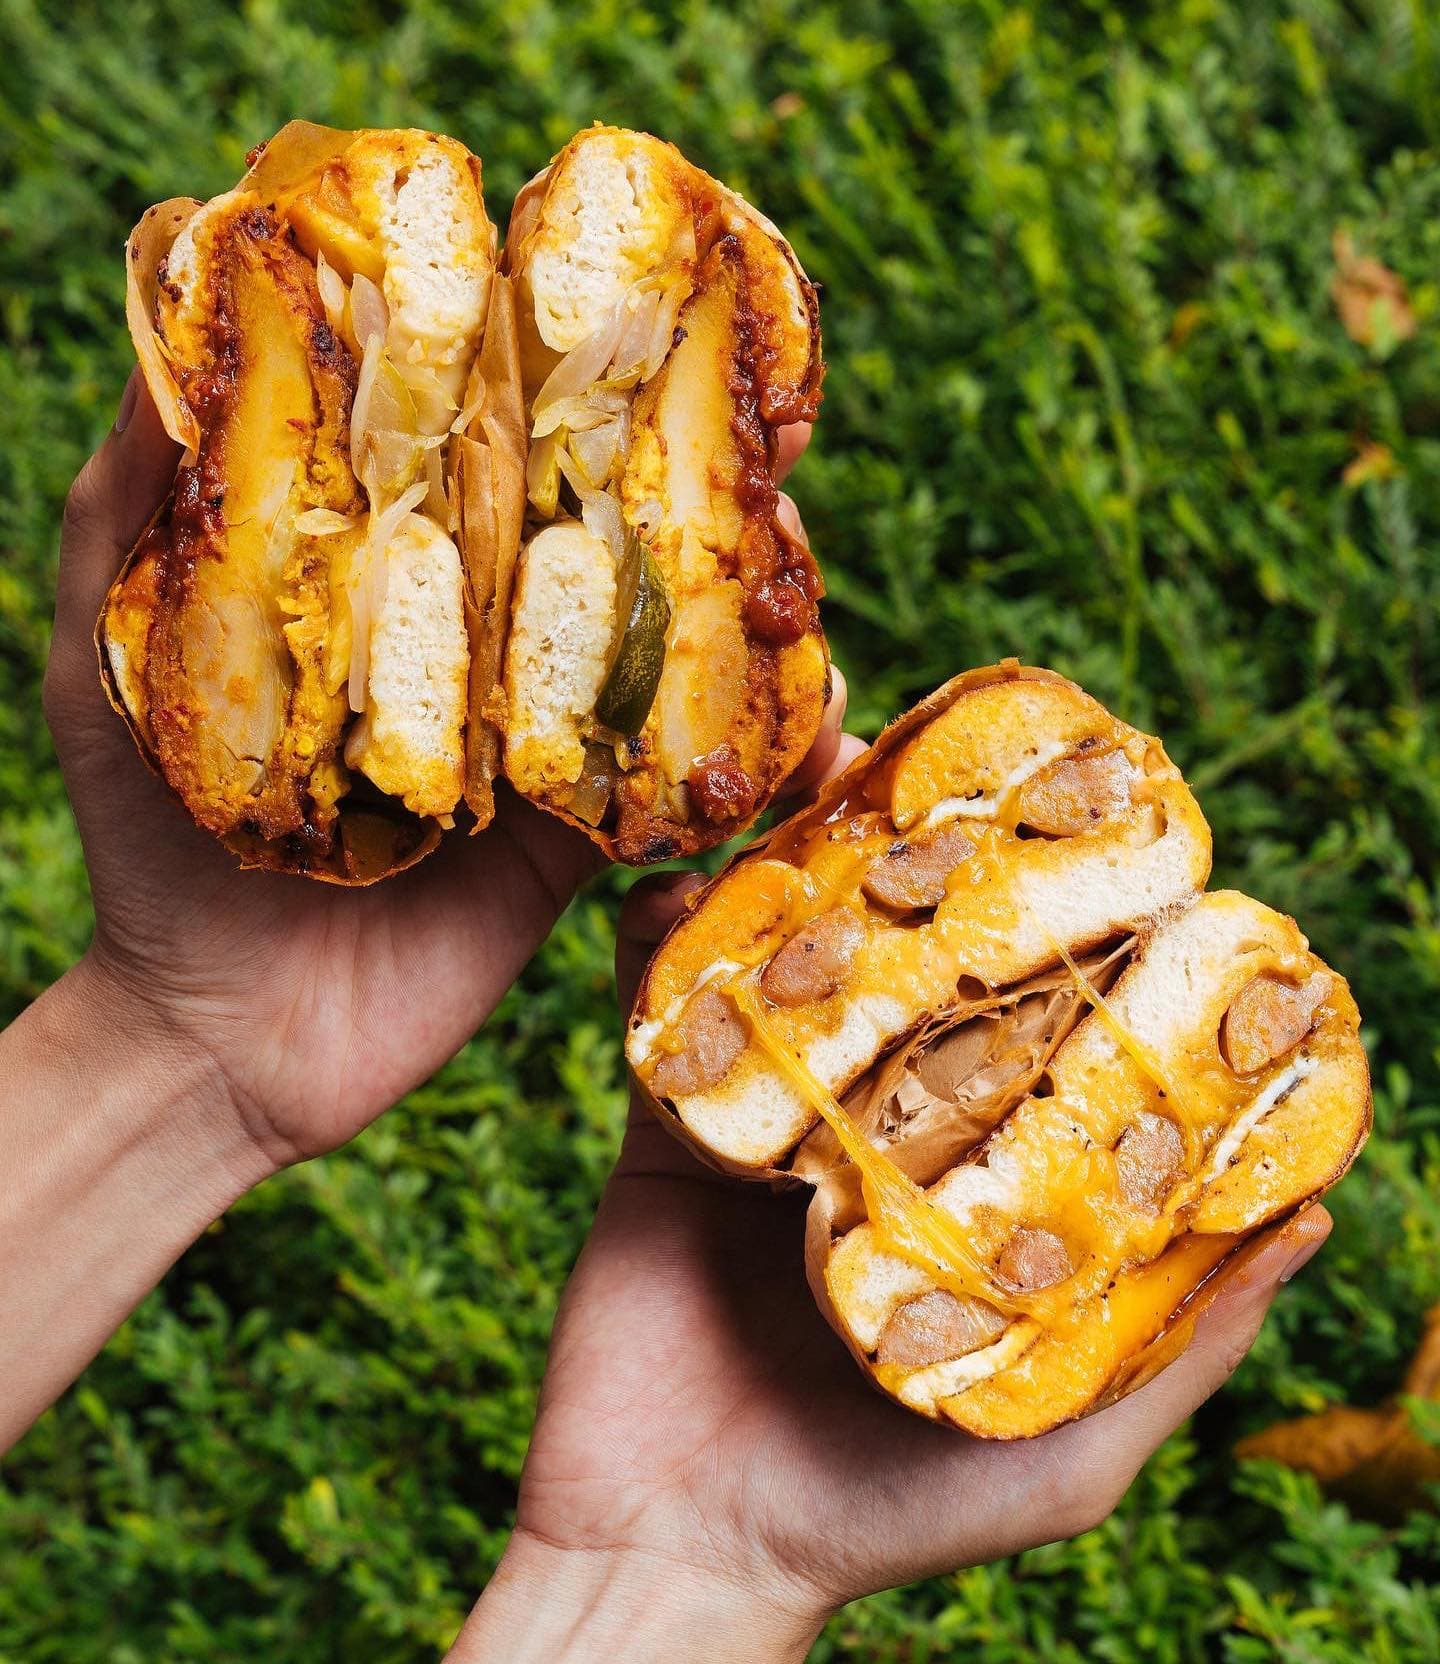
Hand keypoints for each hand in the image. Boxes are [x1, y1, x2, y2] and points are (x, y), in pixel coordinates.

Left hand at [42, 377, 837, 1169]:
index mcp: (389, 585)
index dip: (568, 379)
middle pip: (605, 540)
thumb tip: (182, 308)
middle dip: (695, 474)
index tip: (642, 300)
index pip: (491, 457)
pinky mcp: (579, 842)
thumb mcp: (108, 654)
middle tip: (767, 421)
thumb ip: (132, 505)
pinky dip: (755, 747)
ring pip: (665, 648)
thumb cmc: (145, 844)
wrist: (218, 1039)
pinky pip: (680, 781)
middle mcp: (477, 650)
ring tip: (793, 549)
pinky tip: (817, 706)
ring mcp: (538, 743)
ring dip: (743, 596)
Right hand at [450, 753, 1331, 1661]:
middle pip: (898, 976)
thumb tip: (1317, 1219)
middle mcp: (874, 1138)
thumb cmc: (881, 1520)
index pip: (1020, 1033)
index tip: (1072, 831)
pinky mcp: (665, 1132)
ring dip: (790, 865)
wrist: (672, 1550)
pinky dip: (666, 937)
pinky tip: (683, 871)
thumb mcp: (1066, 1449)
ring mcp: (767, 1125)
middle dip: (908, 867)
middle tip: (931, 762)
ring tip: (815, 765)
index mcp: (967, 1186)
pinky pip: (663, 1017)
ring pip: (785, 969)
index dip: (1047, 932)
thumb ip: (1180, 1342)